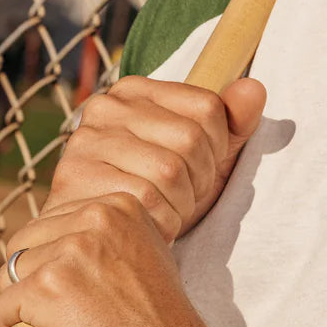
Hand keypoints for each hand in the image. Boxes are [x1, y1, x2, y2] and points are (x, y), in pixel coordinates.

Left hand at [0, 193, 229, 326]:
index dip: (51, 259)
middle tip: (60, 314)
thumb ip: (117, 236)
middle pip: (24, 242)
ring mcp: (72, 250)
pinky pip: (3, 306)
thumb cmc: (164, 324)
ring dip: (22, 305)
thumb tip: (74, 234)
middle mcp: (96, 217)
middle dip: (28, 278)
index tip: (77, 292)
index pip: (51, 221)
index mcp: (120, 204)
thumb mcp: (149, 256)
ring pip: (10, 274)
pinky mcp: (49, 286)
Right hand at [47, 76, 266, 242]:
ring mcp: (85, 141)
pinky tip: (149, 225)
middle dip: (200, 179)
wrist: (109, 238)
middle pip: (190, 139)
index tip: (200, 165)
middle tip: (183, 195)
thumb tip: (253, 88)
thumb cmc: (163, 191)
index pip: (208, 107)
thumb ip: (235, 120)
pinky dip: (161, 221)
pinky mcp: (73, 178)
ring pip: (169, 170)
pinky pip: (144, 200)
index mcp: (137, 91)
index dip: (218, 147)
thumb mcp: (208, 154)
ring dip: (181, 204)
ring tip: (166, 209)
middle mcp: (106, 106)